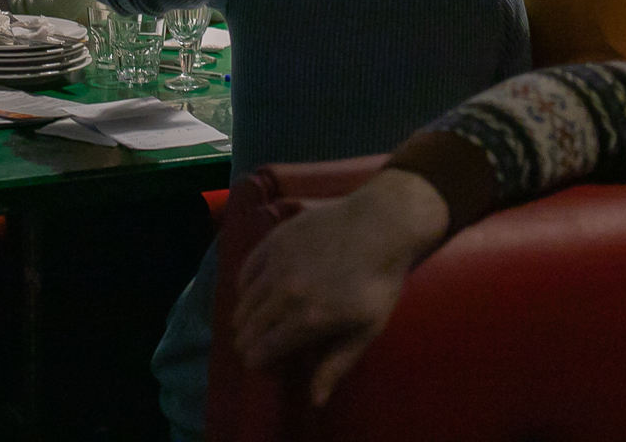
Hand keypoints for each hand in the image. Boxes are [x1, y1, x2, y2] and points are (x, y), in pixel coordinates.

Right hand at [234, 169, 450, 406]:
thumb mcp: (367, 329)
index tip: (253, 363)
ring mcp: (278, 263)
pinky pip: (247, 268)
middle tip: (248, 345)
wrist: (382, 224)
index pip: (264, 348)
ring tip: (245, 322)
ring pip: (245, 299)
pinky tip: (248, 290)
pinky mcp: (275, 240)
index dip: (255, 359)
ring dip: (242, 314)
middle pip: (250, 325)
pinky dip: (243, 284)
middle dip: (246, 340)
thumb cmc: (379, 281)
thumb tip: (315, 400)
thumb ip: (337, 364)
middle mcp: (286, 292)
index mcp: (309, 319)